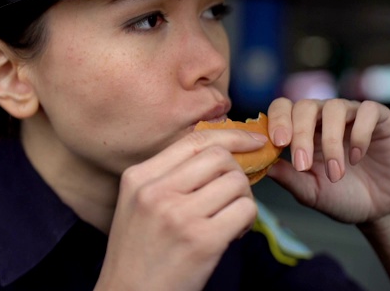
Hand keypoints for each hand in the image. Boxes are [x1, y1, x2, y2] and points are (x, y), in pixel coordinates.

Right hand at [96, 128, 263, 290]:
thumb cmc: (138, 253)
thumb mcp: (138, 204)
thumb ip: (167, 177)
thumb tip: (219, 153)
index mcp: (138, 177)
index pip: (193, 140)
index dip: (231, 136)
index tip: (252, 141)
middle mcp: (155, 191)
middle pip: (219, 157)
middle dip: (236, 173)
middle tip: (232, 195)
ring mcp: (178, 215)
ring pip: (236, 183)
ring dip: (242, 199)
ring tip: (229, 219)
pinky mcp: (202, 240)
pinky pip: (245, 210)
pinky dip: (247, 221)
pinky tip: (232, 234)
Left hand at [265, 97, 389, 224]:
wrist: (379, 210)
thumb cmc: (340, 197)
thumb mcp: (309, 191)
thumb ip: (287, 177)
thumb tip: (262, 165)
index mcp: (301, 129)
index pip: (283, 108)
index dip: (278, 120)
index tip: (278, 143)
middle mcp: (324, 117)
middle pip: (305, 106)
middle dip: (300, 134)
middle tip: (302, 164)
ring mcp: (351, 115)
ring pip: (334, 107)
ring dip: (331, 142)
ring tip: (335, 174)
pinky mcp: (380, 119)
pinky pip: (368, 111)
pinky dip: (361, 134)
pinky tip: (357, 157)